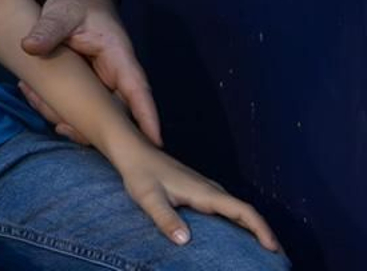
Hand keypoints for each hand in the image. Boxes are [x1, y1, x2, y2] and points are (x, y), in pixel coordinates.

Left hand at [19, 0, 161, 146]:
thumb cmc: (76, 3)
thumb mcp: (62, 13)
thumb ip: (48, 30)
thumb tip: (29, 46)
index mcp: (119, 57)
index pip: (138, 90)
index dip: (147, 117)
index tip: (155, 143)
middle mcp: (114, 76)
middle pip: (116, 113)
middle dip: (94, 128)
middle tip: (63, 128)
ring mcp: (100, 84)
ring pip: (92, 114)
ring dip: (65, 115)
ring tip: (35, 98)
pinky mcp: (85, 87)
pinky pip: (75, 105)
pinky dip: (53, 104)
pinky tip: (30, 92)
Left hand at [114, 144, 280, 252]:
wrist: (131, 150)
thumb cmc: (139, 172)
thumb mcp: (148, 198)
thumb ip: (165, 218)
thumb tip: (185, 241)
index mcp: (204, 192)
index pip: (242, 210)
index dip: (261, 229)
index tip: (273, 248)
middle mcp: (209, 189)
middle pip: (245, 212)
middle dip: (263, 232)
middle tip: (275, 258)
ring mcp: (204, 188)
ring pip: (236, 209)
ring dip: (251, 227)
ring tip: (261, 250)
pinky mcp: (197, 190)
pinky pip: (225, 208)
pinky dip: (237, 221)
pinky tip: (234, 234)